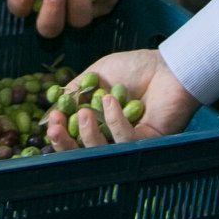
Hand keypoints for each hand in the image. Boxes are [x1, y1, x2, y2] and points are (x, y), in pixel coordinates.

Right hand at [44, 49, 200, 149]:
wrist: (168, 65)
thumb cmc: (136, 67)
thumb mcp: (98, 73)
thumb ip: (76, 90)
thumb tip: (50, 108)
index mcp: (99, 122)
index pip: (75, 137)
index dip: (60, 134)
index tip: (50, 121)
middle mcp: (112, 137)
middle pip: (84, 153)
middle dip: (66, 144)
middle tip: (54, 130)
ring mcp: (129, 142)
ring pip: (102, 152)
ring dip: (88, 135)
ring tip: (83, 113)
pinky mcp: (147, 143)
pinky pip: (125, 140)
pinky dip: (114, 121)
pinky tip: (110, 101)